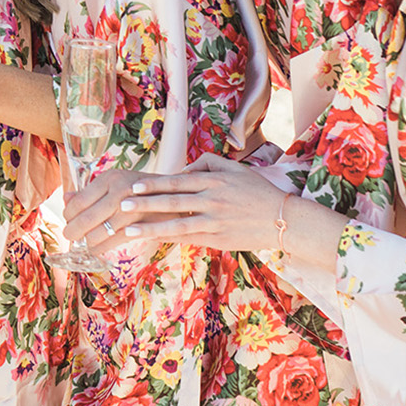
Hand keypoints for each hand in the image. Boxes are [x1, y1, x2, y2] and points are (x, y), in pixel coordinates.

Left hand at [63, 155, 288, 254]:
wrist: (284, 219)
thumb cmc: (257, 191)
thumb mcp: (235, 169)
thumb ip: (207, 164)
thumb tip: (181, 171)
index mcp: (214, 181)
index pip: (177, 182)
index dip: (154, 184)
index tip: (133, 186)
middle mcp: (212, 200)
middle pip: (173, 202)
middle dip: (145, 205)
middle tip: (122, 206)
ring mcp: (215, 222)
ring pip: (177, 225)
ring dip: (152, 227)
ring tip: (130, 230)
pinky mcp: (219, 239)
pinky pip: (189, 239)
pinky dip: (170, 239)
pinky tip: (152, 240)